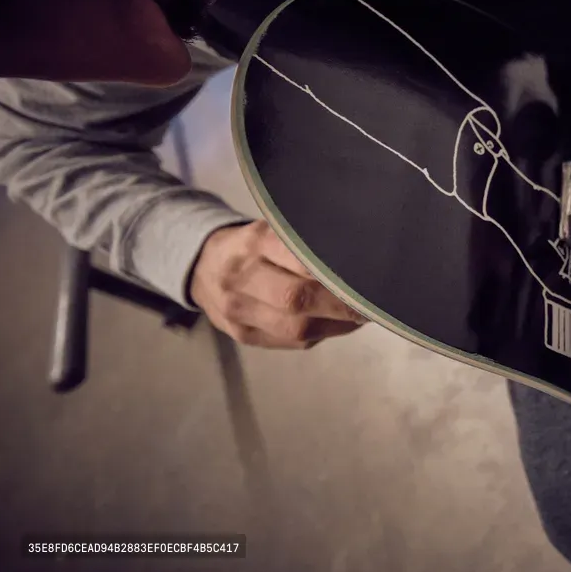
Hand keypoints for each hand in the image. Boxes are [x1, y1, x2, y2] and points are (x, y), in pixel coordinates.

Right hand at [190, 220, 367, 348]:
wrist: (200, 265)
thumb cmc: (251, 245)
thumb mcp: (271, 229)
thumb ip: (304, 244)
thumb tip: (358, 262)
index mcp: (255, 242)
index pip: (299, 259)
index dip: (334, 274)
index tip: (365, 277)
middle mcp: (242, 277)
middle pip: (296, 299)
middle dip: (340, 306)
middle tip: (370, 304)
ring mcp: (239, 311)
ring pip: (295, 328)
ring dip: (336, 325)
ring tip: (360, 316)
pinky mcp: (243, 336)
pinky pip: (291, 342)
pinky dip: (322, 334)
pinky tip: (339, 324)